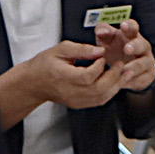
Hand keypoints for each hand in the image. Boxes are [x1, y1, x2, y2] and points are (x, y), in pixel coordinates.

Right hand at [4, 39, 130, 119]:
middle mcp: (70, 91)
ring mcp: (75, 100)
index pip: (87, 76)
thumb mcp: (60, 49)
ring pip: (101, 98)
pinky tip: (113, 82)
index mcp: (63, 76)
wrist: (34, 83)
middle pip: (98, 89)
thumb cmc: (44, 65)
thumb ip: (81, 49)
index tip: (102, 57)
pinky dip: (109, 92)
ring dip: (115, 85)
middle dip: (114, 76)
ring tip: (120, 73)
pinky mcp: (79, 104)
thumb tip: (99, 50)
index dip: (99, 66)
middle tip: (120, 65)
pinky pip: (99, 102)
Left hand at [93, 20, 154, 96]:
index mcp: (131, 35)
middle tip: (127, 49)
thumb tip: (101, 31)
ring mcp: (146, 61)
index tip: (122, 26)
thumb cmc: (114, 49)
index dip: (129, 26)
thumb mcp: (107, 39)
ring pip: (143, 63)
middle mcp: (142, 46)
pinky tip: (126, 82)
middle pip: (141, 44)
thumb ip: (103, 31)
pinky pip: (143, 78)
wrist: (123, 68)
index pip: (133, 27)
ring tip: (125, 71)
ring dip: (135, 67)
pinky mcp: (147, 75)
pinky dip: (135, 80)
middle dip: (135, 46)